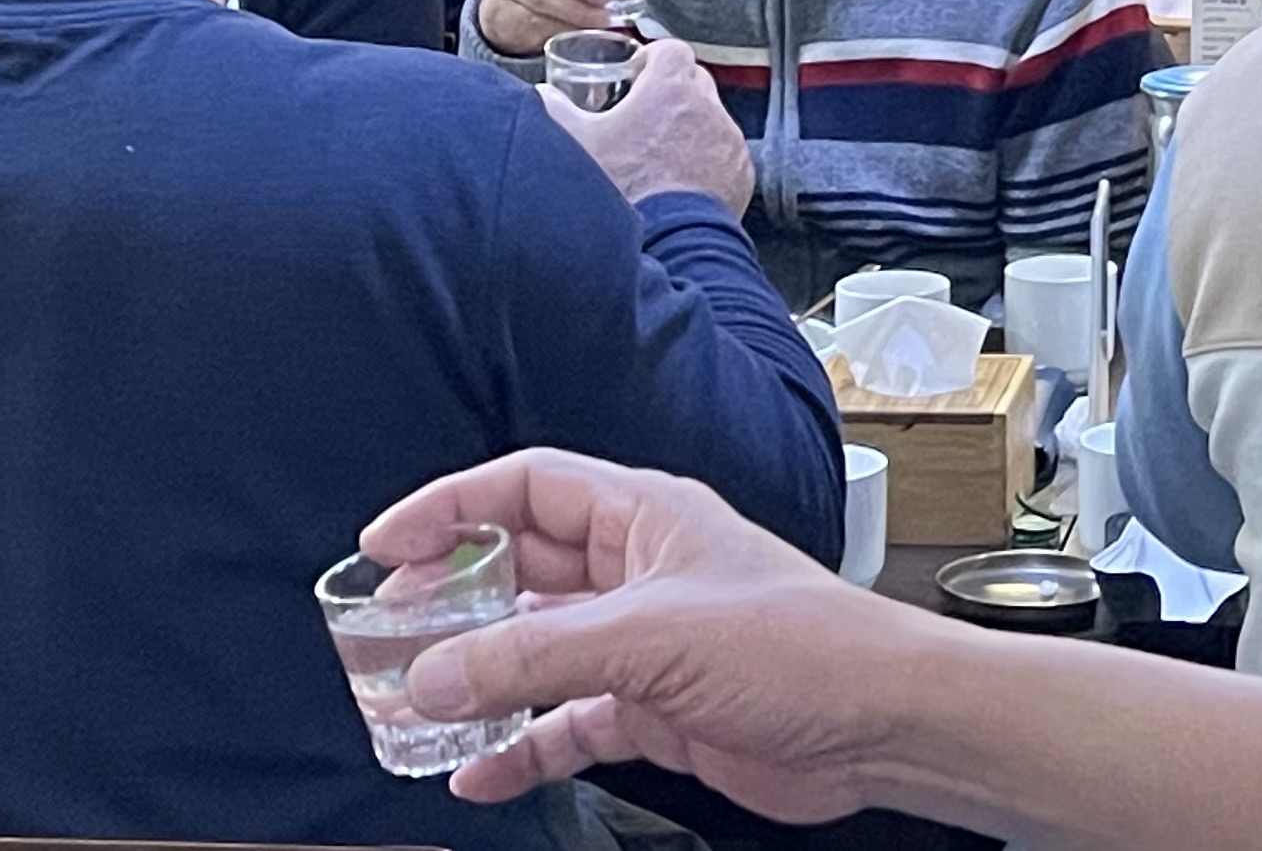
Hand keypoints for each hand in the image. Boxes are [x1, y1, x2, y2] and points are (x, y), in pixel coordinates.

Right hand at [374, 450, 915, 820]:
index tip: (384, 546)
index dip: (451, 508)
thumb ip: (534, 655)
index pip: (527, 487)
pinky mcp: (657, 711)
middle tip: (382, 634)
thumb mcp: (652, 638)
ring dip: (476, 680)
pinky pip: (565, 723)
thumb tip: (431, 674)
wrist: (879, 725)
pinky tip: (476, 775)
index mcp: (645, 516)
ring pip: (535, 652)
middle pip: (519, 570)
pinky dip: (520, 747)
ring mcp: (646, 644)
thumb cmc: (802, 646)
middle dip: (450, 599)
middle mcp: (639, 572)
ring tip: (410, 708)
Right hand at [541, 38, 756, 210]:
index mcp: (670, 88)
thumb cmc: (621, 187)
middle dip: (673, 90)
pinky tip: (682, 179)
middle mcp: (707, 107)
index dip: (654, 58)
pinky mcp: (741, 170)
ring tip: (662, 153)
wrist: (666, 238)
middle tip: (646, 113)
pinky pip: (726, 152)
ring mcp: (729, 140)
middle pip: (695, 81)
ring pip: (712, 117)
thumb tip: (543, 94)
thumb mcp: (577, 143)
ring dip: (691, 126)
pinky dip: (708, 157)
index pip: (672, 50)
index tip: (638, 75)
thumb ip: (556, 110)